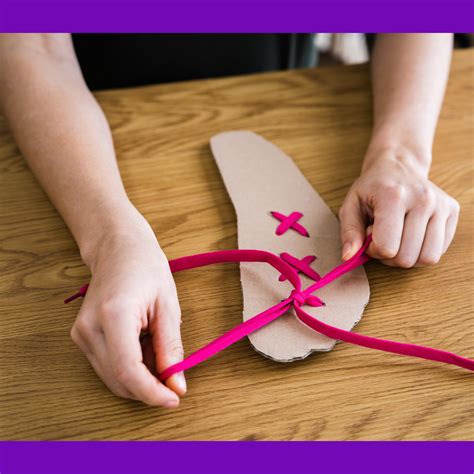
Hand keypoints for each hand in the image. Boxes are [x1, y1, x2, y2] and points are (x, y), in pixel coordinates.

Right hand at [70, 211, 185, 406]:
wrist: (118, 249)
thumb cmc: (146, 268)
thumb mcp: (168, 306)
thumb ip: (171, 348)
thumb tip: (176, 385)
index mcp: (113, 314)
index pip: (128, 370)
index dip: (152, 391)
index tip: (174, 398)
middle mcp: (89, 328)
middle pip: (118, 379)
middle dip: (150, 387)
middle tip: (174, 376)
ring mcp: (80, 334)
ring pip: (112, 378)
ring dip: (141, 377)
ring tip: (159, 349)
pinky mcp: (81, 337)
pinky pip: (108, 367)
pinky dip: (131, 368)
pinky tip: (145, 347)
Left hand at [338, 147, 459, 266]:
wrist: (398, 166)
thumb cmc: (372, 188)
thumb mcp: (350, 206)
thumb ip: (349, 232)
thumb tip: (349, 257)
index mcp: (393, 196)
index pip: (387, 247)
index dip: (373, 249)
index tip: (370, 236)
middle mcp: (422, 199)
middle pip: (407, 257)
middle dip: (389, 256)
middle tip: (383, 237)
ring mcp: (441, 205)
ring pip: (427, 258)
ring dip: (408, 256)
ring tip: (397, 237)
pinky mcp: (452, 211)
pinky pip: (439, 251)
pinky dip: (423, 250)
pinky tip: (411, 235)